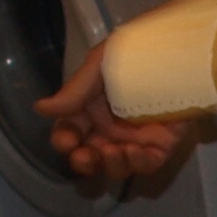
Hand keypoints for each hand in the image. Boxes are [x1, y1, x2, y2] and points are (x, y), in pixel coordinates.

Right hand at [38, 47, 187, 184]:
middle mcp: (109, 128)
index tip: (66, 140)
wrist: (175, 50)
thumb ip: (74, 91)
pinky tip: (134, 151)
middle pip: (90, 156)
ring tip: (113, 151)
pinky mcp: (161, 145)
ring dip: (111, 164)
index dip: (64, 140)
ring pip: (117, 166)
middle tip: (84, 156)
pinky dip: (138, 163)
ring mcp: (135, 139)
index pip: (69, 132)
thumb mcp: (99, 66)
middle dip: (84, 161)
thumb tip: (41, 108)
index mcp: (88, 108)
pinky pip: (147, 163)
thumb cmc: (133, 52)